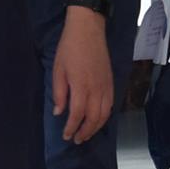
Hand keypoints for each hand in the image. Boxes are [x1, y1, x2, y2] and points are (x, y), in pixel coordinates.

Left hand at [51, 11, 113, 143]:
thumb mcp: (58, 69)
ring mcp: (106, 86)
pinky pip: (111, 104)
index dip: (72, 128)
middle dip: (85, 132)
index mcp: (81, 86)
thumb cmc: (69, 47)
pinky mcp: (111, 82)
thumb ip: (59, 93)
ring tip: (86, 134)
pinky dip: (105, 116)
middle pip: (94, 118)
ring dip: (96, 127)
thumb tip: (59, 112)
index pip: (78, 114)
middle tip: (76, 139)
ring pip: (105, 114)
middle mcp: (96, 89)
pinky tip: (97, 119)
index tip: (66, 135)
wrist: (88, 29)